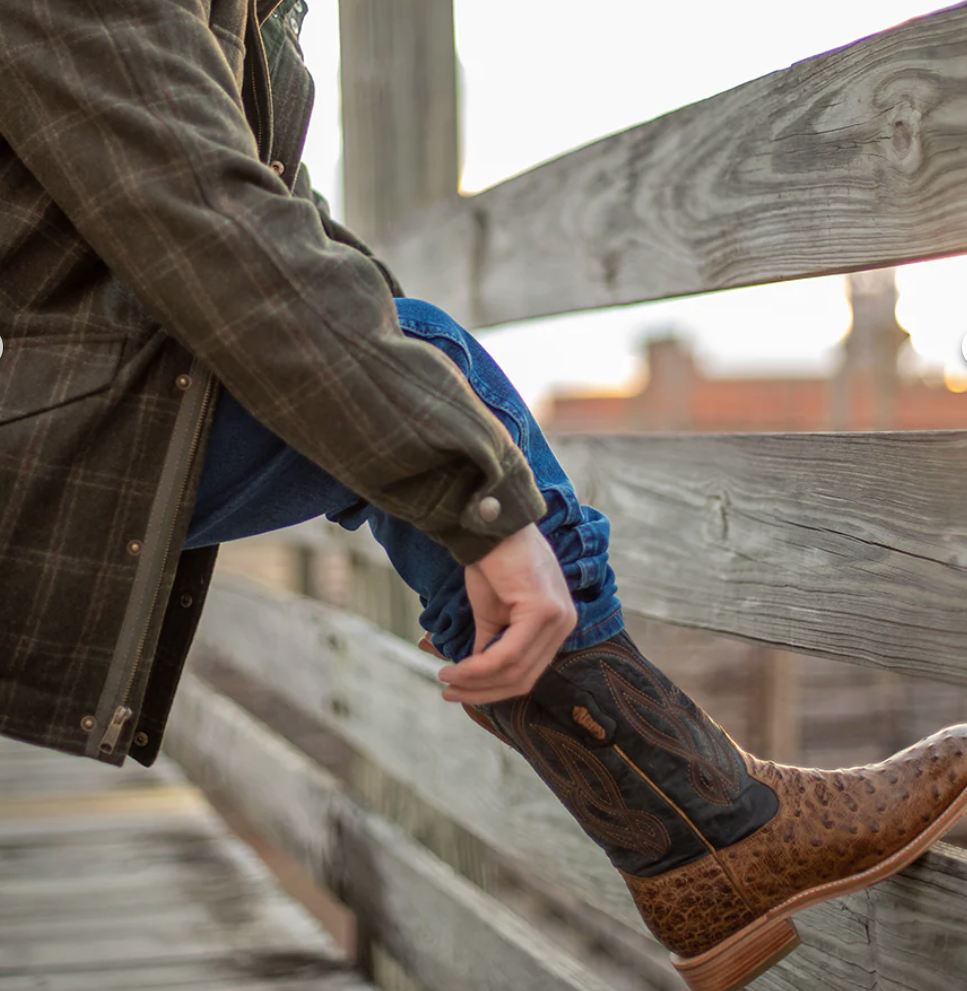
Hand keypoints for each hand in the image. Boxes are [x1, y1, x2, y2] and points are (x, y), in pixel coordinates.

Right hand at [435, 523, 576, 703]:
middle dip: (482, 691)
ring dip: (476, 681)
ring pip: (516, 670)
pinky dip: (480, 667)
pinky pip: (509, 654)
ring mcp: (559, 617)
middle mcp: (565, 623)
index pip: (530, 671)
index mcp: (557, 625)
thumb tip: (476, 676)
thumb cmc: (492, 561)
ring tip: (446, 679)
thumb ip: (492, 645)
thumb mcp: (492, 613)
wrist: (488, 525)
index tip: (459, 690)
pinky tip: (457, 668)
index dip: (493, 689)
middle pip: (525, 677)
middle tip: (449, 692)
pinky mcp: (544, 610)